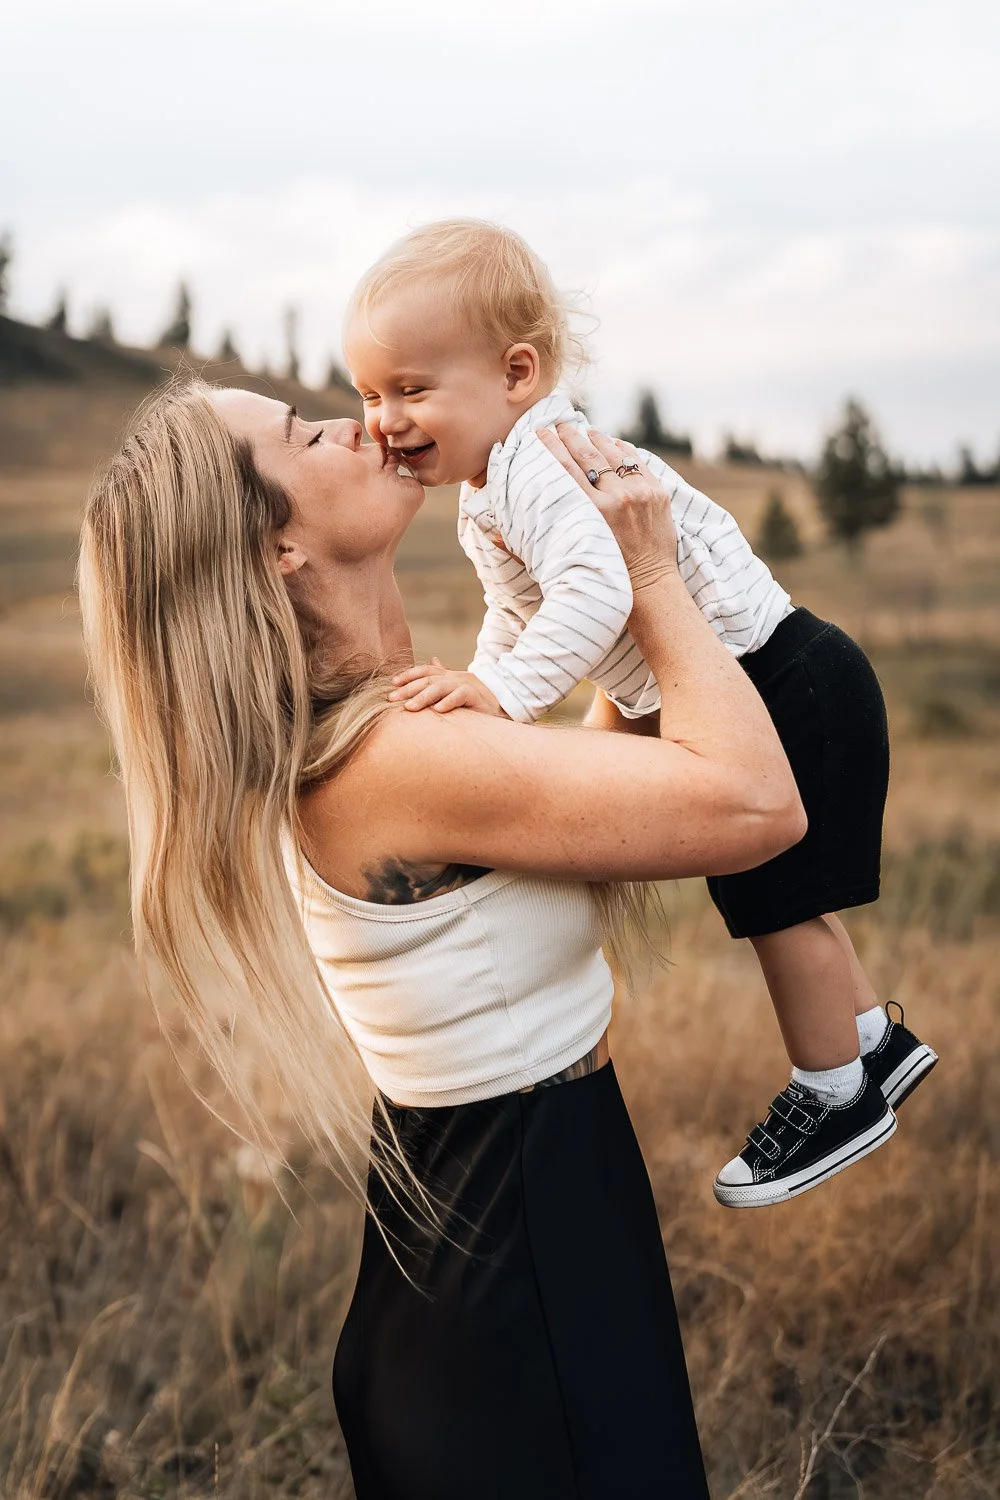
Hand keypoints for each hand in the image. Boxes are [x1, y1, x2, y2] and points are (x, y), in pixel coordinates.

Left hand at [390, 659, 506, 714]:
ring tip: (409, 708)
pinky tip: (437, 711)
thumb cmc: (476, 703)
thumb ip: (443, 679)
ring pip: (440, 687)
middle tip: (392, 698)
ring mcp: (466, 684)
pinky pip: (461, 696)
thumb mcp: (456, 690)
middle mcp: (455, 677)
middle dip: (408, 688)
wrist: (503, 708)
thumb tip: (432, 661)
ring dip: (423, 697)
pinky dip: (449, 702)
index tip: (392, 683)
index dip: (408, 675)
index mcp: (449, 675)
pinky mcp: (477, 696)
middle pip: (428, 679)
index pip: (425, 671)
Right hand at [536, 426, 677, 593]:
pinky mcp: (657, 492)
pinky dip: (621, 449)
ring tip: (582, 430)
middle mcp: (617, 499)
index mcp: (592, 514)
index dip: (551, 447)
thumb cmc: (601, 574)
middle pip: (588, 456)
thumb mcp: (563, 561)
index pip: (566, 470)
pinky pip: (636, 461)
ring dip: (595, 439)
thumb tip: (492, 536)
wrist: (649, 585)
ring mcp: (640, 493)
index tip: (539, 432)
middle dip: (570, 436)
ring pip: (613, 454)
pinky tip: (610, 442)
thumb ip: (527, 548)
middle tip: (557, 424)